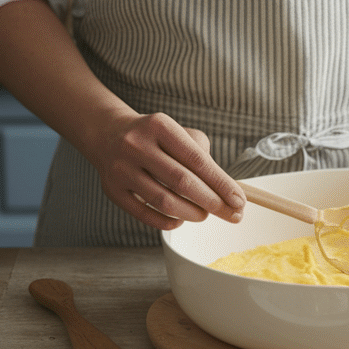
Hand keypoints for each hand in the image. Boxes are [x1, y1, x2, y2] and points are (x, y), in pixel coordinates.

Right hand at [82, 111, 244, 230]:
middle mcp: (137, 145)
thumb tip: (225, 190)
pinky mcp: (113, 190)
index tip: (239, 201)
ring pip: (164, 201)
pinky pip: (145, 214)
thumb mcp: (178, 132)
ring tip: (205, 215)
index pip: (197, 160)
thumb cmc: (155, 137)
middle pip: (182, 182)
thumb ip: (201, 155)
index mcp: (160, 126)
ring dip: (192, 214)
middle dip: (212, 202)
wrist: (108, 134)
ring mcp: (121, 169)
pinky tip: (181, 220)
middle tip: (231, 214)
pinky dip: (168, 222)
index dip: (222, 184)